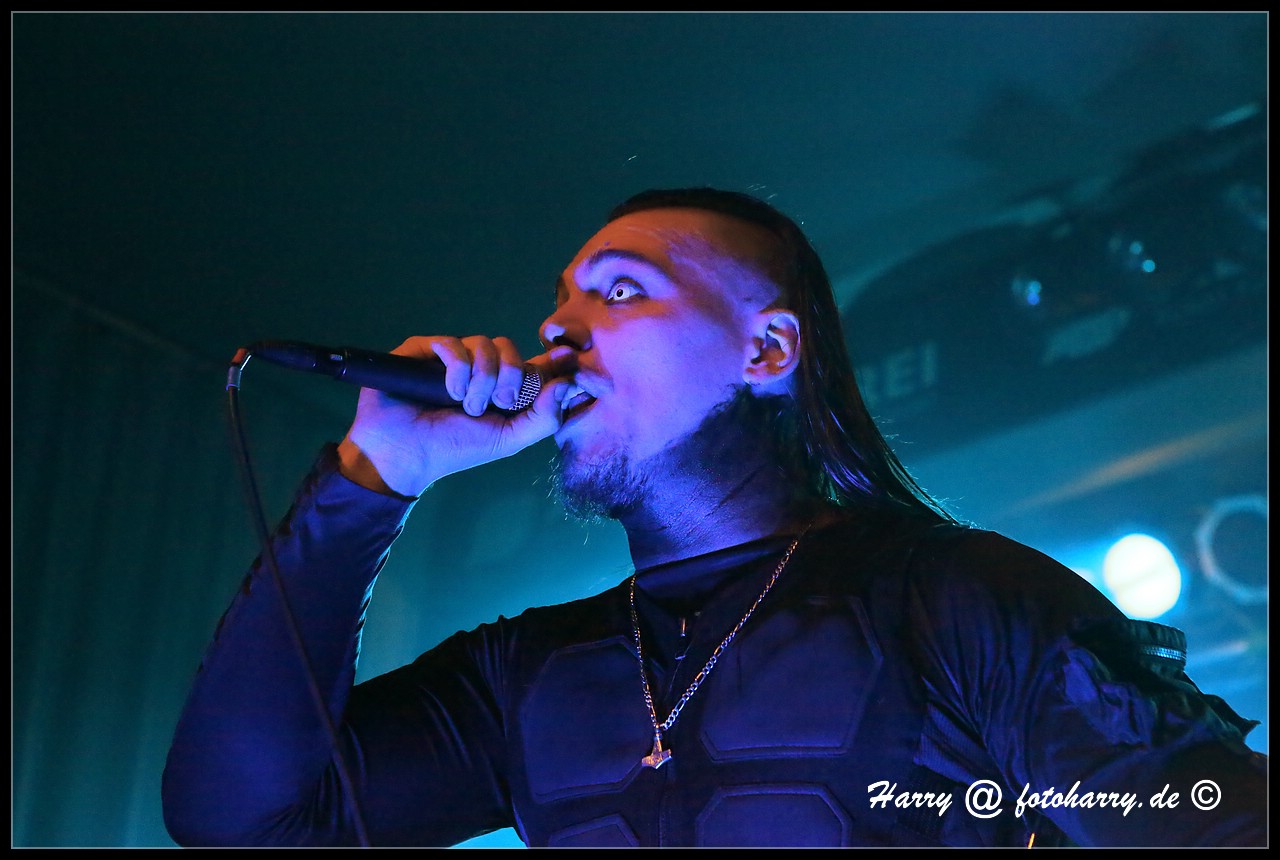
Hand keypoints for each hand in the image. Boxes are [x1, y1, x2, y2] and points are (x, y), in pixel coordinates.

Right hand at [337, 335, 575, 496]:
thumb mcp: (508, 440)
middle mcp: (479, 370)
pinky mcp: (425, 350)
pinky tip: (450, 389)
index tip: (568, 357)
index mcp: (501, 390)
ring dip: (482, 377)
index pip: (534, 366)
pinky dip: (457, 366)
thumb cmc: (454, 449)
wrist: (405, 453)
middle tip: (497, 403)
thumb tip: (568, 385)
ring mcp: (452, 358)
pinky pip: (453, 343)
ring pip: (485, 344)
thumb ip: (544, 418)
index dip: (553, 361)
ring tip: (466, 404)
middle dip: (508, 377)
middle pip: (510, 350)